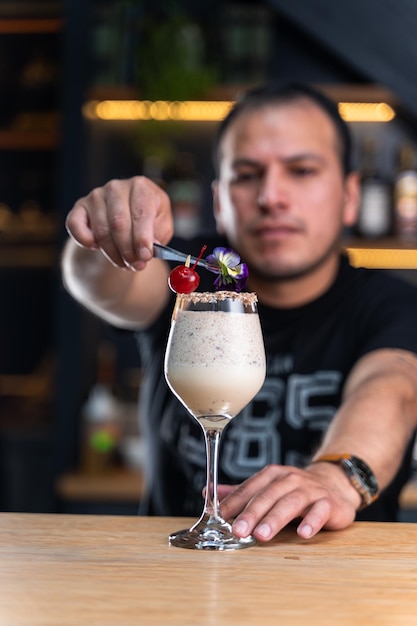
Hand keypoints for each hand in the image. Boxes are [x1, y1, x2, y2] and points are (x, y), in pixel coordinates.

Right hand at [65, 176, 173, 270]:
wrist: (127, 219)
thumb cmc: (147, 222)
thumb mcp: (161, 227)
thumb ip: (158, 235)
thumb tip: (151, 247)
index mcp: (141, 187)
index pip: (141, 213)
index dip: (142, 238)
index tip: (145, 256)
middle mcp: (117, 187)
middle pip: (119, 223)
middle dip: (128, 250)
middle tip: (136, 265)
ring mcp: (96, 195)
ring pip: (101, 231)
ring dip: (113, 253)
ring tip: (125, 264)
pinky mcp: (80, 207)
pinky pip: (75, 226)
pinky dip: (85, 241)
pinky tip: (98, 248)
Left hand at [218, 463, 358, 541]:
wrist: (333, 483)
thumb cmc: (295, 489)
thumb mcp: (267, 487)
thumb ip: (240, 492)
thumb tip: (208, 492)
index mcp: (272, 475)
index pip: (250, 488)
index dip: (235, 502)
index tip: (221, 517)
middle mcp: (289, 479)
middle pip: (268, 496)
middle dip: (251, 513)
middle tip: (238, 530)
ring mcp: (310, 490)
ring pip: (290, 503)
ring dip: (275, 519)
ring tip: (262, 535)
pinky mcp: (328, 502)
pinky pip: (320, 511)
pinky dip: (311, 521)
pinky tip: (303, 534)